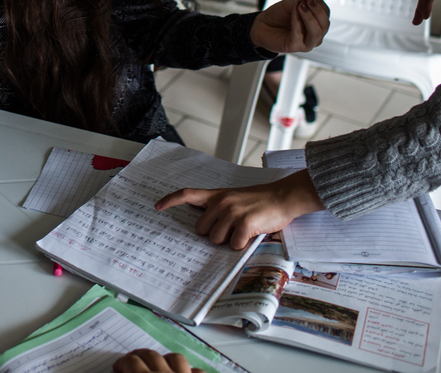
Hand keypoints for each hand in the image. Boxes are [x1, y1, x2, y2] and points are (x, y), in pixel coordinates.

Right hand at [113, 349, 197, 372]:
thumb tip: (119, 371)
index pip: (131, 363)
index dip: (122, 363)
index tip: (118, 368)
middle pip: (151, 356)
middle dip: (140, 356)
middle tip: (132, 361)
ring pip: (175, 358)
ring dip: (165, 359)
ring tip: (159, 363)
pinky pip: (197, 372)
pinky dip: (191, 371)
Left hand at [154, 170, 323, 250]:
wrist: (283, 196)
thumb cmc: (259, 200)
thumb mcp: (233, 197)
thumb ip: (217, 207)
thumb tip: (203, 226)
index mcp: (216, 195)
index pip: (187, 194)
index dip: (170, 200)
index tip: (157, 206)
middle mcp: (221, 202)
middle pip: (201, 230)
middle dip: (214, 234)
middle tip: (231, 228)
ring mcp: (232, 212)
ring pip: (216, 240)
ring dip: (228, 240)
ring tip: (243, 229)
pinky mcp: (245, 224)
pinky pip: (234, 245)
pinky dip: (243, 245)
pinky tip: (252, 234)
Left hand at [249, 0, 328, 53]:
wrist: (261, 25)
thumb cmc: (278, 16)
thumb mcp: (291, 5)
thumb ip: (301, 3)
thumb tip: (307, 0)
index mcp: (317, 24)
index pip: (325, 14)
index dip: (320, 2)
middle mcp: (314, 35)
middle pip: (324, 24)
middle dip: (318, 10)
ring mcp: (306, 43)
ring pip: (316, 32)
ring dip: (310, 16)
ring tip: (301, 5)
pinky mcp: (295, 47)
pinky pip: (299, 34)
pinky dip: (297, 20)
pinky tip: (294, 10)